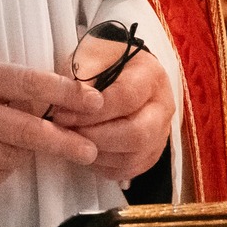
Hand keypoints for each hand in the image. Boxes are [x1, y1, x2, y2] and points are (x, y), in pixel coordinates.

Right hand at [0, 55, 102, 191]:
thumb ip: (1, 86)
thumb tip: (51, 104)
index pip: (27, 82)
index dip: (63, 92)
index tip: (93, 100)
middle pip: (25, 129)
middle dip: (63, 142)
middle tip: (89, 151)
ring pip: (9, 158)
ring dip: (22, 155)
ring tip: (16, 145)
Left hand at [47, 50, 173, 182]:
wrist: (119, 67)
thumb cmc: (102, 60)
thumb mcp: (88, 56)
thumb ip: (79, 79)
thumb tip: (69, 109)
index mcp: (150, 76)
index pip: (126, 98)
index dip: (93, 112)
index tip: (63, 115)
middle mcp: (163, 106)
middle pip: (137, 134)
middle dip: (96, 138)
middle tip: (68, 133)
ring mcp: (161, 132)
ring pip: (134, 156)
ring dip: (97, 155)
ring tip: (72, 143)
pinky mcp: (151, 152)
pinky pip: (130, 169)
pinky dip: (104, 167)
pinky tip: (85, 153)